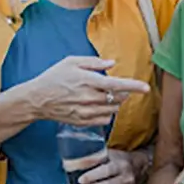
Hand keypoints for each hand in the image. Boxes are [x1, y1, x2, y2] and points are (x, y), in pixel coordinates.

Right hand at [21, 56, 148, 126]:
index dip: (134, 86)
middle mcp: (89, 97)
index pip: (117, 84)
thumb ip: (94, 62)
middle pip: (118, 98)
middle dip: (123, 93)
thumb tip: (111, 64)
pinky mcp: (82, 122)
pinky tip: (98, 105)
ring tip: (104, 95)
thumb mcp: (71, 62)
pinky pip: (104, 119)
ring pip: (112, 109)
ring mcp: (86, 111)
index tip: (146, 88)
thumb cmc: (54, 77)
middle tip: (117, 87)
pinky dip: (107, 112)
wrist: (36, 99)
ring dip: (115, 102)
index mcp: (88, 80)